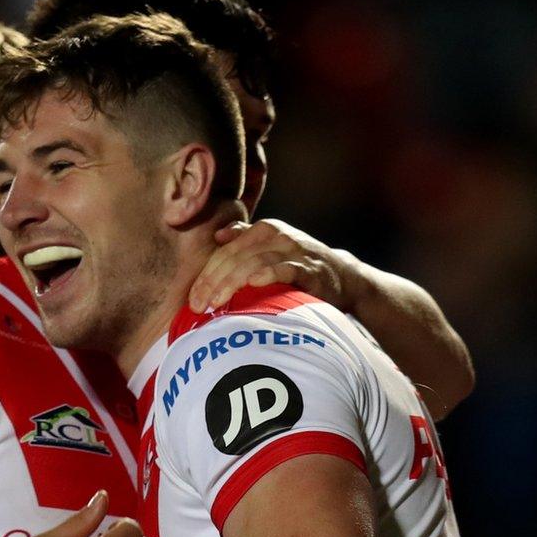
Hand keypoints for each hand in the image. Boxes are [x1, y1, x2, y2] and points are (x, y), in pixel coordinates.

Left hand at [188, 219, 347, 311]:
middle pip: (235, 257)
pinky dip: (268, 274)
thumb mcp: (272, 248)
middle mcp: (277, 236)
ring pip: (254, 262)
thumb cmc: (300, 266)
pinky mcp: (309, 268)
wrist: (344, 278)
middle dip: (212, 282)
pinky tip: (252, 283)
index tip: (192, 299)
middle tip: (197, 305)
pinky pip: (285, 269)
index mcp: (263, 231)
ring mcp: (293, 251)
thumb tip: (219, 235)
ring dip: (231, 282)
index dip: (205, 275)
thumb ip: (246, 239)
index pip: (225, 252)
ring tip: (215, 302)